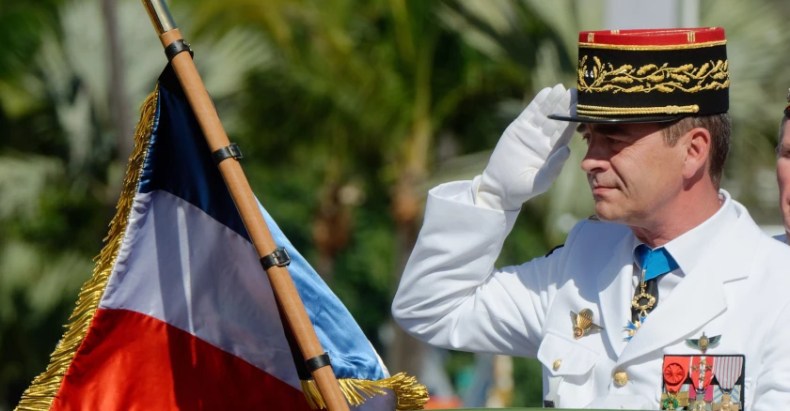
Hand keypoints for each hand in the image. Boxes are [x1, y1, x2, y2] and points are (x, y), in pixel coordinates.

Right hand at [476, 84, 575, 209]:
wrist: (500, 187)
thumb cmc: (522, 189)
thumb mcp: (540, 182)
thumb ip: (553, 167)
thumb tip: (567, 150)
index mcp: (554, 151)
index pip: (567, 132)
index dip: (575, 120)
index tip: (584, 108)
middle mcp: (545, 140)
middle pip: (558, 119)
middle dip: (567, 105)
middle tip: (577, 92)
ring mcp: (532, 133)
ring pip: (545, 113)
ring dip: (554, 100)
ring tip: (562, 87)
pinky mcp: (518, 128)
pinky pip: (530, 113)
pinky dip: (537, 103)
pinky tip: (546, 92)